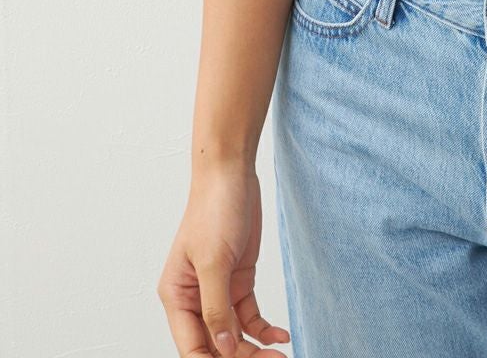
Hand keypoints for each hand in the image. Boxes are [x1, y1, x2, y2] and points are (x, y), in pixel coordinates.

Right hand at [158, 158, 289, 355]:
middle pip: (215, 345)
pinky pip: (249, 316)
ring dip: (255, 349)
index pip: (191, 347)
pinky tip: (280, 335)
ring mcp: (218, 290)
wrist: (231, 174)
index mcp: (176, 296)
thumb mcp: (214, 260)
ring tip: (280, 357)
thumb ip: (216, 307)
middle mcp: (194, 298)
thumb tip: (223, 348)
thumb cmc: (214, 209)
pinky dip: (263, 328)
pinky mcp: (238, 280)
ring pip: (234, 335)